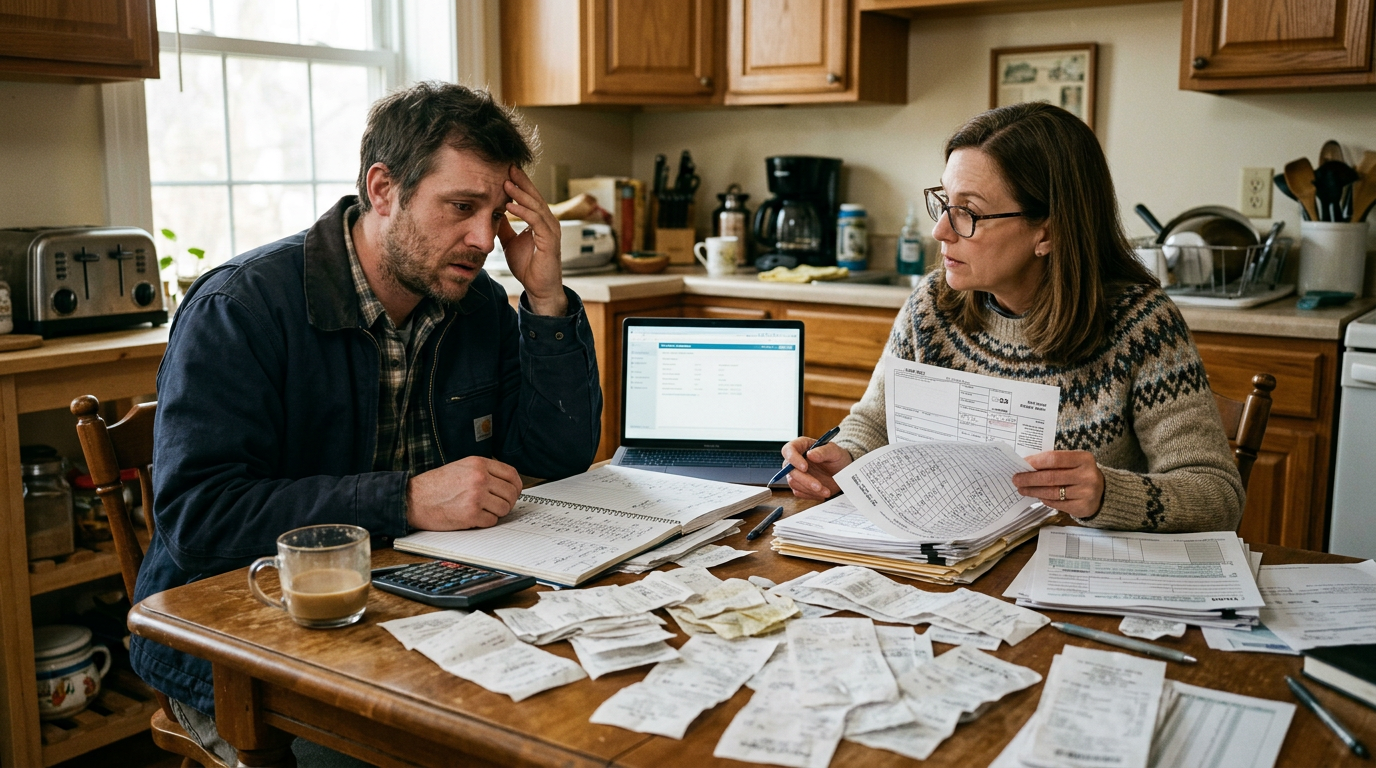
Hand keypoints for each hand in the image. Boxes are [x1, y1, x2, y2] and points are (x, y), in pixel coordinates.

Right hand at [405, 456, 522, 529]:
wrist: (413, 499)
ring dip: (496, 513)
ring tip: (481, 511)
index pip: (512, 474)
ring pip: (504, 508)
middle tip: (497, 505)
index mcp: (478, 464)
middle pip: (511, 493)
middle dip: (507, 502)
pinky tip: (473, 517)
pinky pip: (492, 521)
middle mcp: (479, 478)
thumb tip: (507, 484)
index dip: (516, 486)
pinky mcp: (471, 514)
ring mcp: (476, 496)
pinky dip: (485, 522)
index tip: (514, 492)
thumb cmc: (435, 485)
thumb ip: (484, 471)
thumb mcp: (461, 467)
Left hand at [498, 165, 566, 316]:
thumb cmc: (528, 266)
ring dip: (521, 194)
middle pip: (535, 196)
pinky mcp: (550, 241)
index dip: (519, 183)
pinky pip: (537, 222)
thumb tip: (492, 212)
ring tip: (506, 183)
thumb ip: (504, 227)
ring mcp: (551, 231)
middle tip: (507, 166)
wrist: (539, 288)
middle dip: (521, 181)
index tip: (505, 170)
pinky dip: (524, 212)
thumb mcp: (510, 242)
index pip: (529, 197)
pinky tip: (510, 205)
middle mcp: (548, 222)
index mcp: (540, 221)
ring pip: (537, 206)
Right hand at [781, 435, 853, 500]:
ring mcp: (796, 473)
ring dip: (809, 489)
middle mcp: (795, 459)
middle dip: (805, 480)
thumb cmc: (837, 458)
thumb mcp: (834, 452)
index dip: (793, 459)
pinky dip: (811, 494)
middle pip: (790, 470)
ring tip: (826, 491)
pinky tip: (822, 492)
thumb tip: (810, 454)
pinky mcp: (799, 485)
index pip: (788, 450)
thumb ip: (823, 452)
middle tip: (818, 486)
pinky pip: (799, 492)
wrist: (842, 472)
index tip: (805, 467)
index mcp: (801, 446)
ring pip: (793, 483)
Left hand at [1012, 451, 1104, 517]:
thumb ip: (1054, 462)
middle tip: (1016, 479)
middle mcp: (1087, 475)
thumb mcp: (1073, 463)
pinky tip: (1037, 496)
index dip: (1035, 462)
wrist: (1102, 492)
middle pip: (1051, 477)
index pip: (1054, 458)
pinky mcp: (1083, 507)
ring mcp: (1086, 492)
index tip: (1022, 464)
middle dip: (1030, 478)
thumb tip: (1026, 465)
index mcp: (1084, 458)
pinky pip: (1057, 503)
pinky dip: (1044, 499)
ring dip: (1033, 491)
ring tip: (1022, 489)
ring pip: (1052, 492)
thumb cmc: (1080, 473)